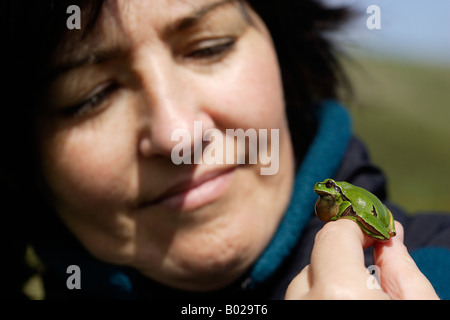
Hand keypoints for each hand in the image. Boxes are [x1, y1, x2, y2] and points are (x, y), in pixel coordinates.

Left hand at [285, 219, 438, 299]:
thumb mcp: (420, 308)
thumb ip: (401, 268)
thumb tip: (389, 234)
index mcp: (340, 293)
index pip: (334, 234)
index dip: (357, 230)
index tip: (375, 237)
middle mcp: (306, 303)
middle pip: (315, 261)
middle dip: (341, 261)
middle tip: (371, 280)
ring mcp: (294, 313)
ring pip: (302, 286)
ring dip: (327, 285)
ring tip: (358, 301)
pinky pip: (300, 301)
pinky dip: (317, 299)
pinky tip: (343, 308)